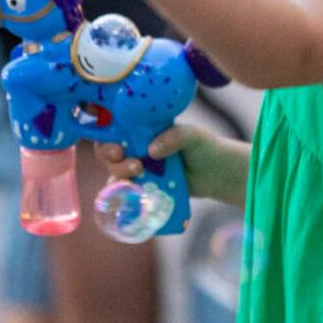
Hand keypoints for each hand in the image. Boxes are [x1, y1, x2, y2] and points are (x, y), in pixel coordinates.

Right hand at [93, 124, 246, 206]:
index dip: (106, 137)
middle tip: (130, 162)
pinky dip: (124, 193)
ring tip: (139, 173)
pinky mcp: (144, 186)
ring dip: (119, 174)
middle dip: (111, 157)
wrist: (216, 174)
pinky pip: (127, 191)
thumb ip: (174, 137)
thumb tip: (152, 150)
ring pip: (115, 171)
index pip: (115, 129)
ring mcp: (139, 168)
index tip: (117, 147)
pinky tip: (132, 193)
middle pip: (108, 152)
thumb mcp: (192, 136)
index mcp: (143, 129)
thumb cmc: (203, 147)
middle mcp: (136, 147)